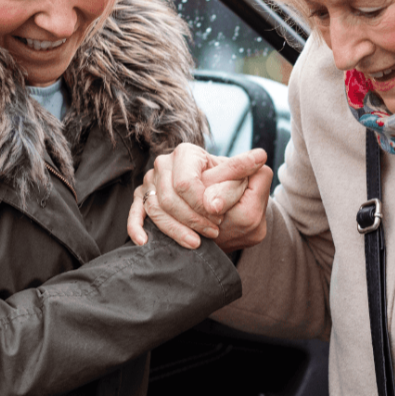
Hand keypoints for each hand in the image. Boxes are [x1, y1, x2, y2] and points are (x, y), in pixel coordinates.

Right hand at [127, 144, 271, 250]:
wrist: (222, 210)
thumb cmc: (230, 193)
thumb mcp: (245, 182)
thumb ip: (249, 171)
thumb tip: (259, 158)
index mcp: (187, 153)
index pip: (186, 183)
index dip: (202, 204)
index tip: (219, 216)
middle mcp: (165, 165)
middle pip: (169, 197)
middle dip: (192, 219)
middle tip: (214, 231)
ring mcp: (151, 183)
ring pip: (155, 209)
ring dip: (176, 229)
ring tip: (197, 242)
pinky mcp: (142, 200)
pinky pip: (134, 214)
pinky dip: (137, 227)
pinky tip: (145, 241)